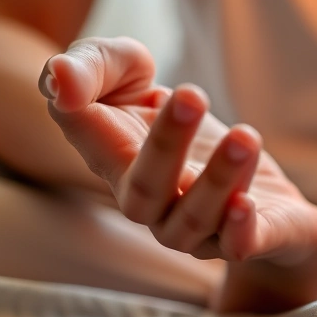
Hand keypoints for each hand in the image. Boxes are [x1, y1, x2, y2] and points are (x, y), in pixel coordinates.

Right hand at [40, 37, 316, 312]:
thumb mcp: (128, 69)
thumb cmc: (174, 109)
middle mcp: (153, 203)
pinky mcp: (257, 235)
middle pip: (146, 188)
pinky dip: (239, 233)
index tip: (73, 87)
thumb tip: (59, 77)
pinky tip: (245, 204)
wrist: (248, 159)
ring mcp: (201, 227)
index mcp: (117, 161)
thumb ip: (89, 68)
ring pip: (194, 219)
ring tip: (245, 136)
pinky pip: (238, 248)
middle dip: (166, 145)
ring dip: (217, 180)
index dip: (78, 115)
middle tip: (192, 94)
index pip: (88, 141)